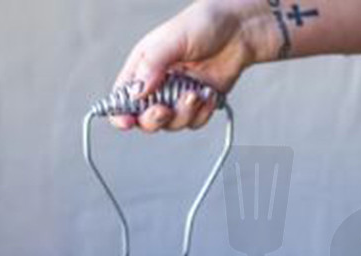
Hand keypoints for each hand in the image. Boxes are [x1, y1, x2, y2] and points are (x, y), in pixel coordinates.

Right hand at [110, 0, 274, 132]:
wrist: (239, 31)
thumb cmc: (204, 24)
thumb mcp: (173, 38)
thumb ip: (153, 64)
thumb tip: (137, 91)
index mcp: (143, 67)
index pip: (123, 97)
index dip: (121, 114)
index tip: (127, 122)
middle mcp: (158, 85)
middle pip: (145, 119)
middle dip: (155, 119)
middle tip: (165, 110)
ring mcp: (178, 97)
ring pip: (172, 124)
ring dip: (184, 113)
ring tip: (196, 93)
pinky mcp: (198, 105)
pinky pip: (194, 123)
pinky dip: (203, 113)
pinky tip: (209, 94)